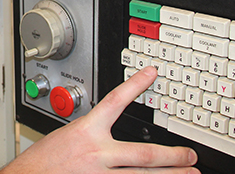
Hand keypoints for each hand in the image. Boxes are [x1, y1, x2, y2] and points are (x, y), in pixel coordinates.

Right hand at [1, 66, 198, 172]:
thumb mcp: (66, 135)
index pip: (114, 101)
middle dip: (172, 156)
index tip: (152, 73)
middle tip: (191, 155)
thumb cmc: (43, 160)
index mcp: (86, 132)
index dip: (135, 86)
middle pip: (143, 155)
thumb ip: (91, 134)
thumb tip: (110, 135)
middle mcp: (97, 154)